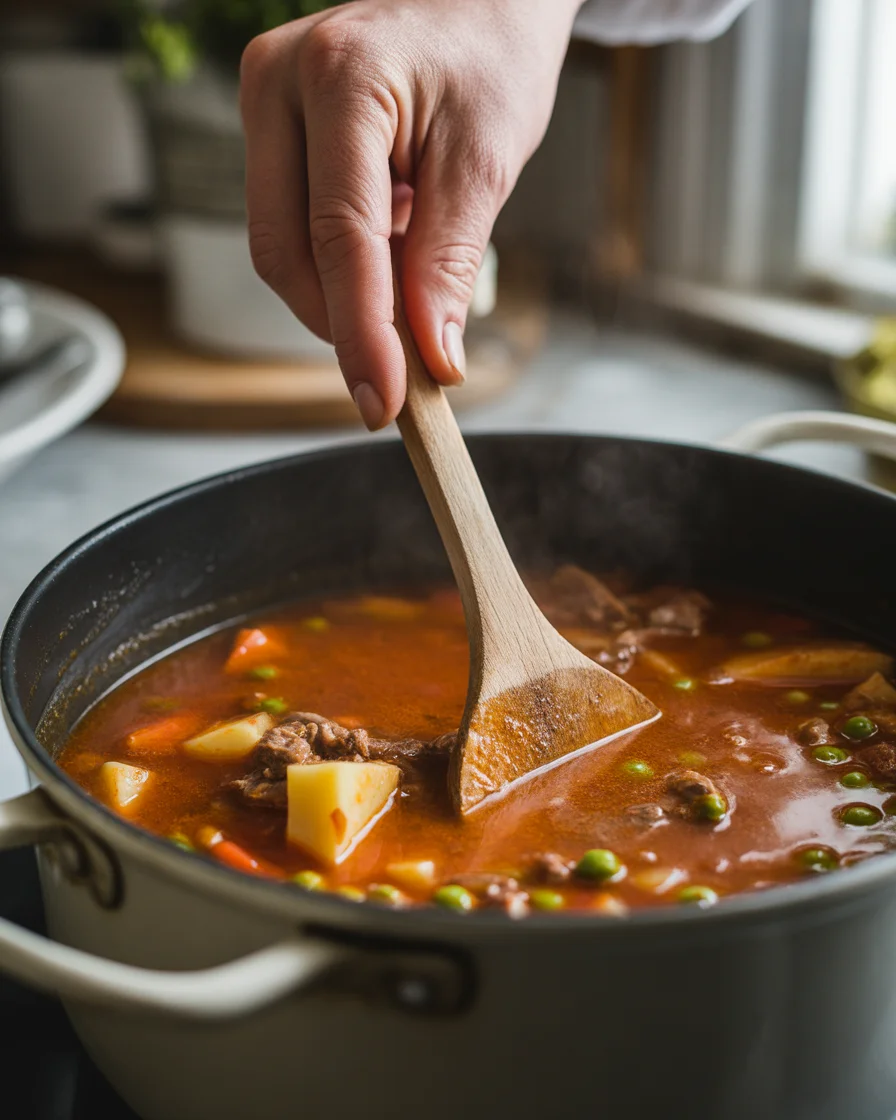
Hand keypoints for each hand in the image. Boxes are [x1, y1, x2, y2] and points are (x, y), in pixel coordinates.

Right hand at [240, 0, 580, 427]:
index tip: (383, 402)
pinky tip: (386, 243)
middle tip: (401, 366)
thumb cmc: (490, 60)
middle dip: (341, 321)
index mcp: (340, 76)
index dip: (361, 332)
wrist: (479, 1)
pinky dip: (336, 262)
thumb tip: (431, 358)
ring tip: (407, 274)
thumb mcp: (485, 163)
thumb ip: (449, 264)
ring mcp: (264, 103)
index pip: (340, 236)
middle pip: (284, 250)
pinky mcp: (270, 129)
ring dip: (340, 292)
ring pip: (279, 246)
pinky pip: (288, 224)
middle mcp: (278, 82)